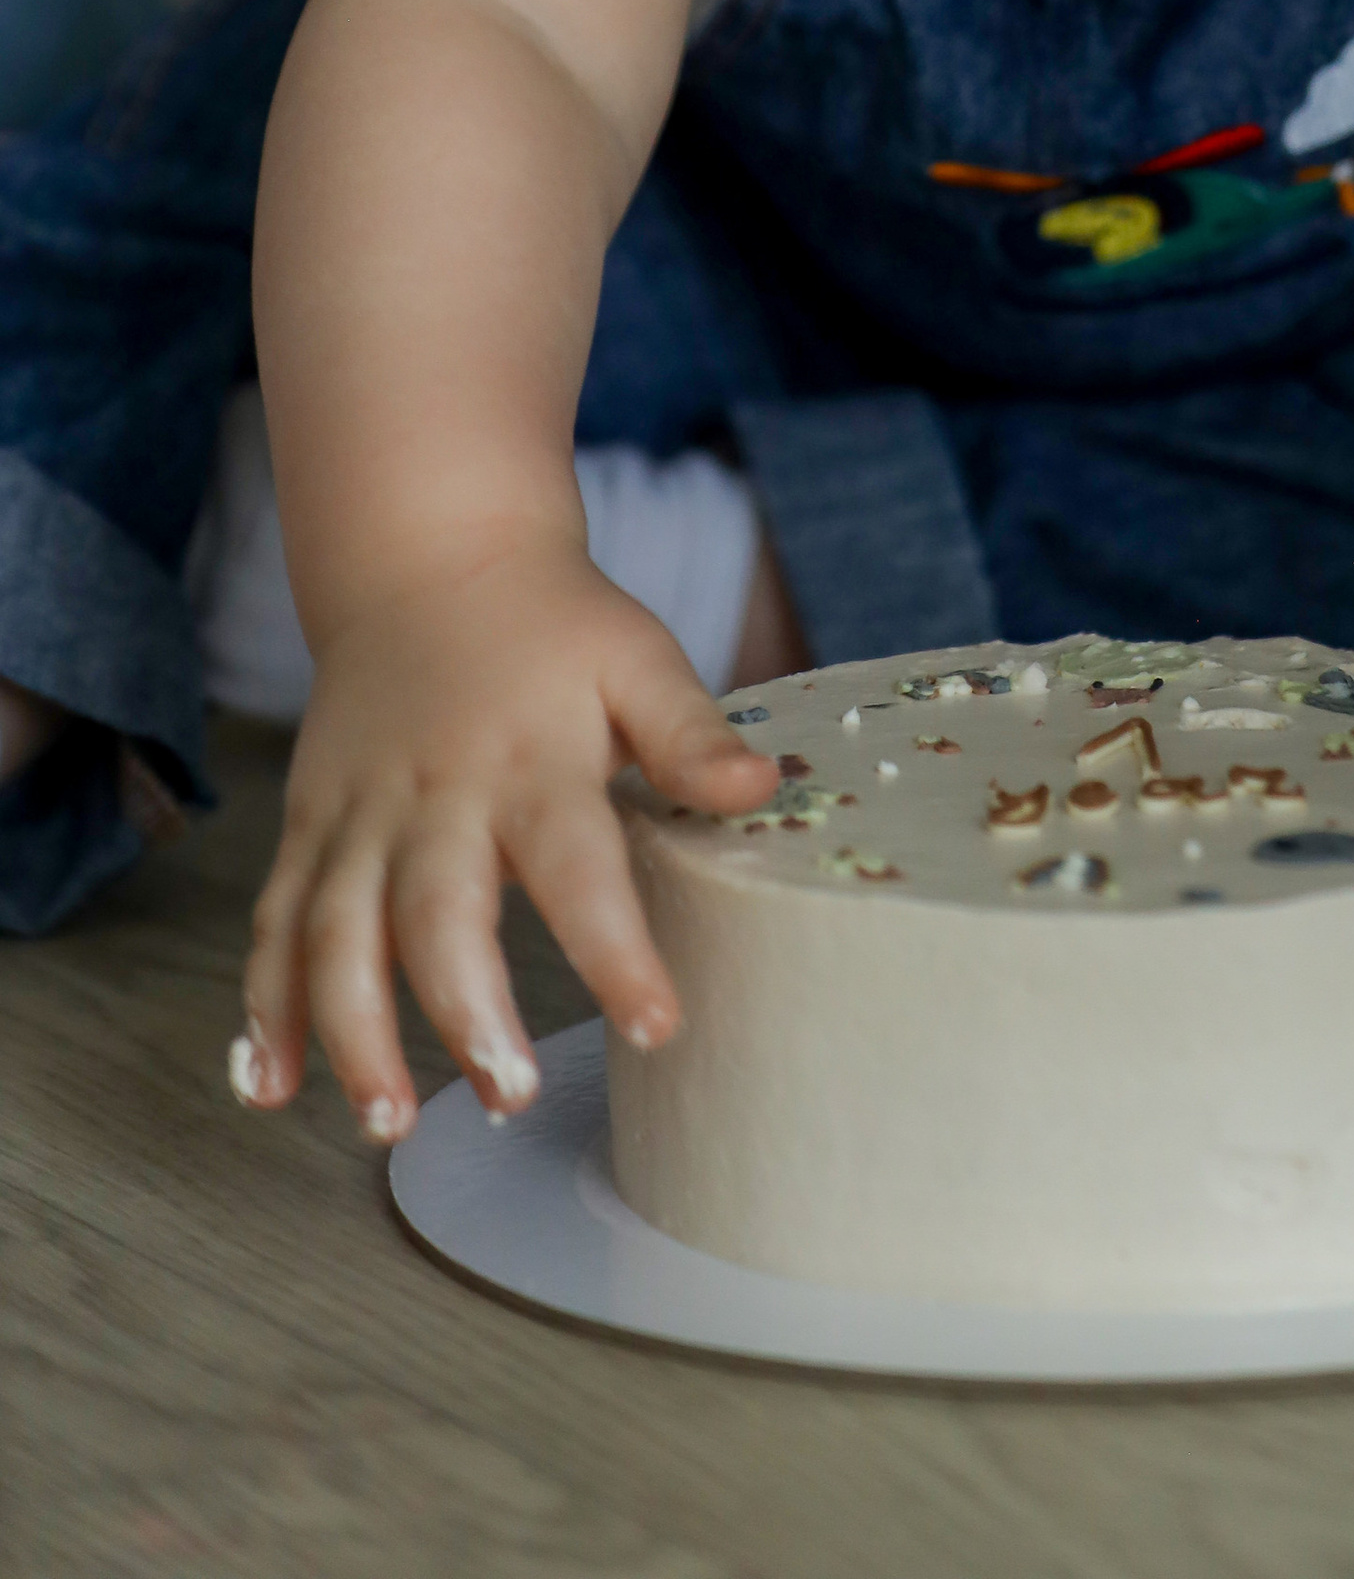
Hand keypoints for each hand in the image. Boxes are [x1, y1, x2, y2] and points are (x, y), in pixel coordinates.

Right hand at [230, 537, 772, 1140]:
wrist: (431, 560)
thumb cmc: (553, 625)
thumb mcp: (637, 659)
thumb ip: (691, 733)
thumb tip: (765, 789)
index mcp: (531, 759)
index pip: (579, 863)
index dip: (615, 947)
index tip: (657, 1024)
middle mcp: (436, 794)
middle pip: (435, 910)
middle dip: (464, 1010)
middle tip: (509, 1095)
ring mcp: (360, 813)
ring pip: (336, 931)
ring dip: (351, 1031)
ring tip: (387, 1120)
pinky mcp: (309, 826)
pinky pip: (275, 923)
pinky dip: (263, 1006)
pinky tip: (267, 1085)